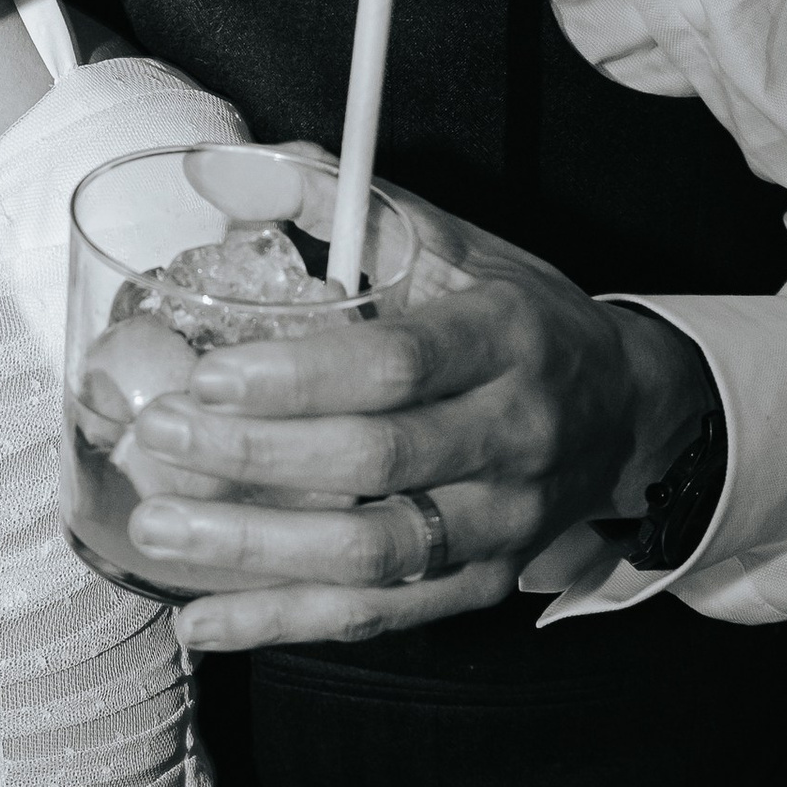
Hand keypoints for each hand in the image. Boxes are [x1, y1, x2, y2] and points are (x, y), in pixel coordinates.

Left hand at [123, 146, 714, 653]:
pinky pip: (379, 616)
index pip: (399, 365)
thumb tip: (242, 165)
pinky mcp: (483, 584)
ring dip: (258, 550)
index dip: (300, 376)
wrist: (626, 410)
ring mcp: (503, 522)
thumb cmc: (522, 321)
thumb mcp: (462, 247)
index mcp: (505, 337)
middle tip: (160, 440)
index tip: (210, 376)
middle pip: (379, 462)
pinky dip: (286, 621)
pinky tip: (206, 620)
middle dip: (256, 459)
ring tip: (161, 531)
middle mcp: (513, 436)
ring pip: (376, 554)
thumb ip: (356, 210)